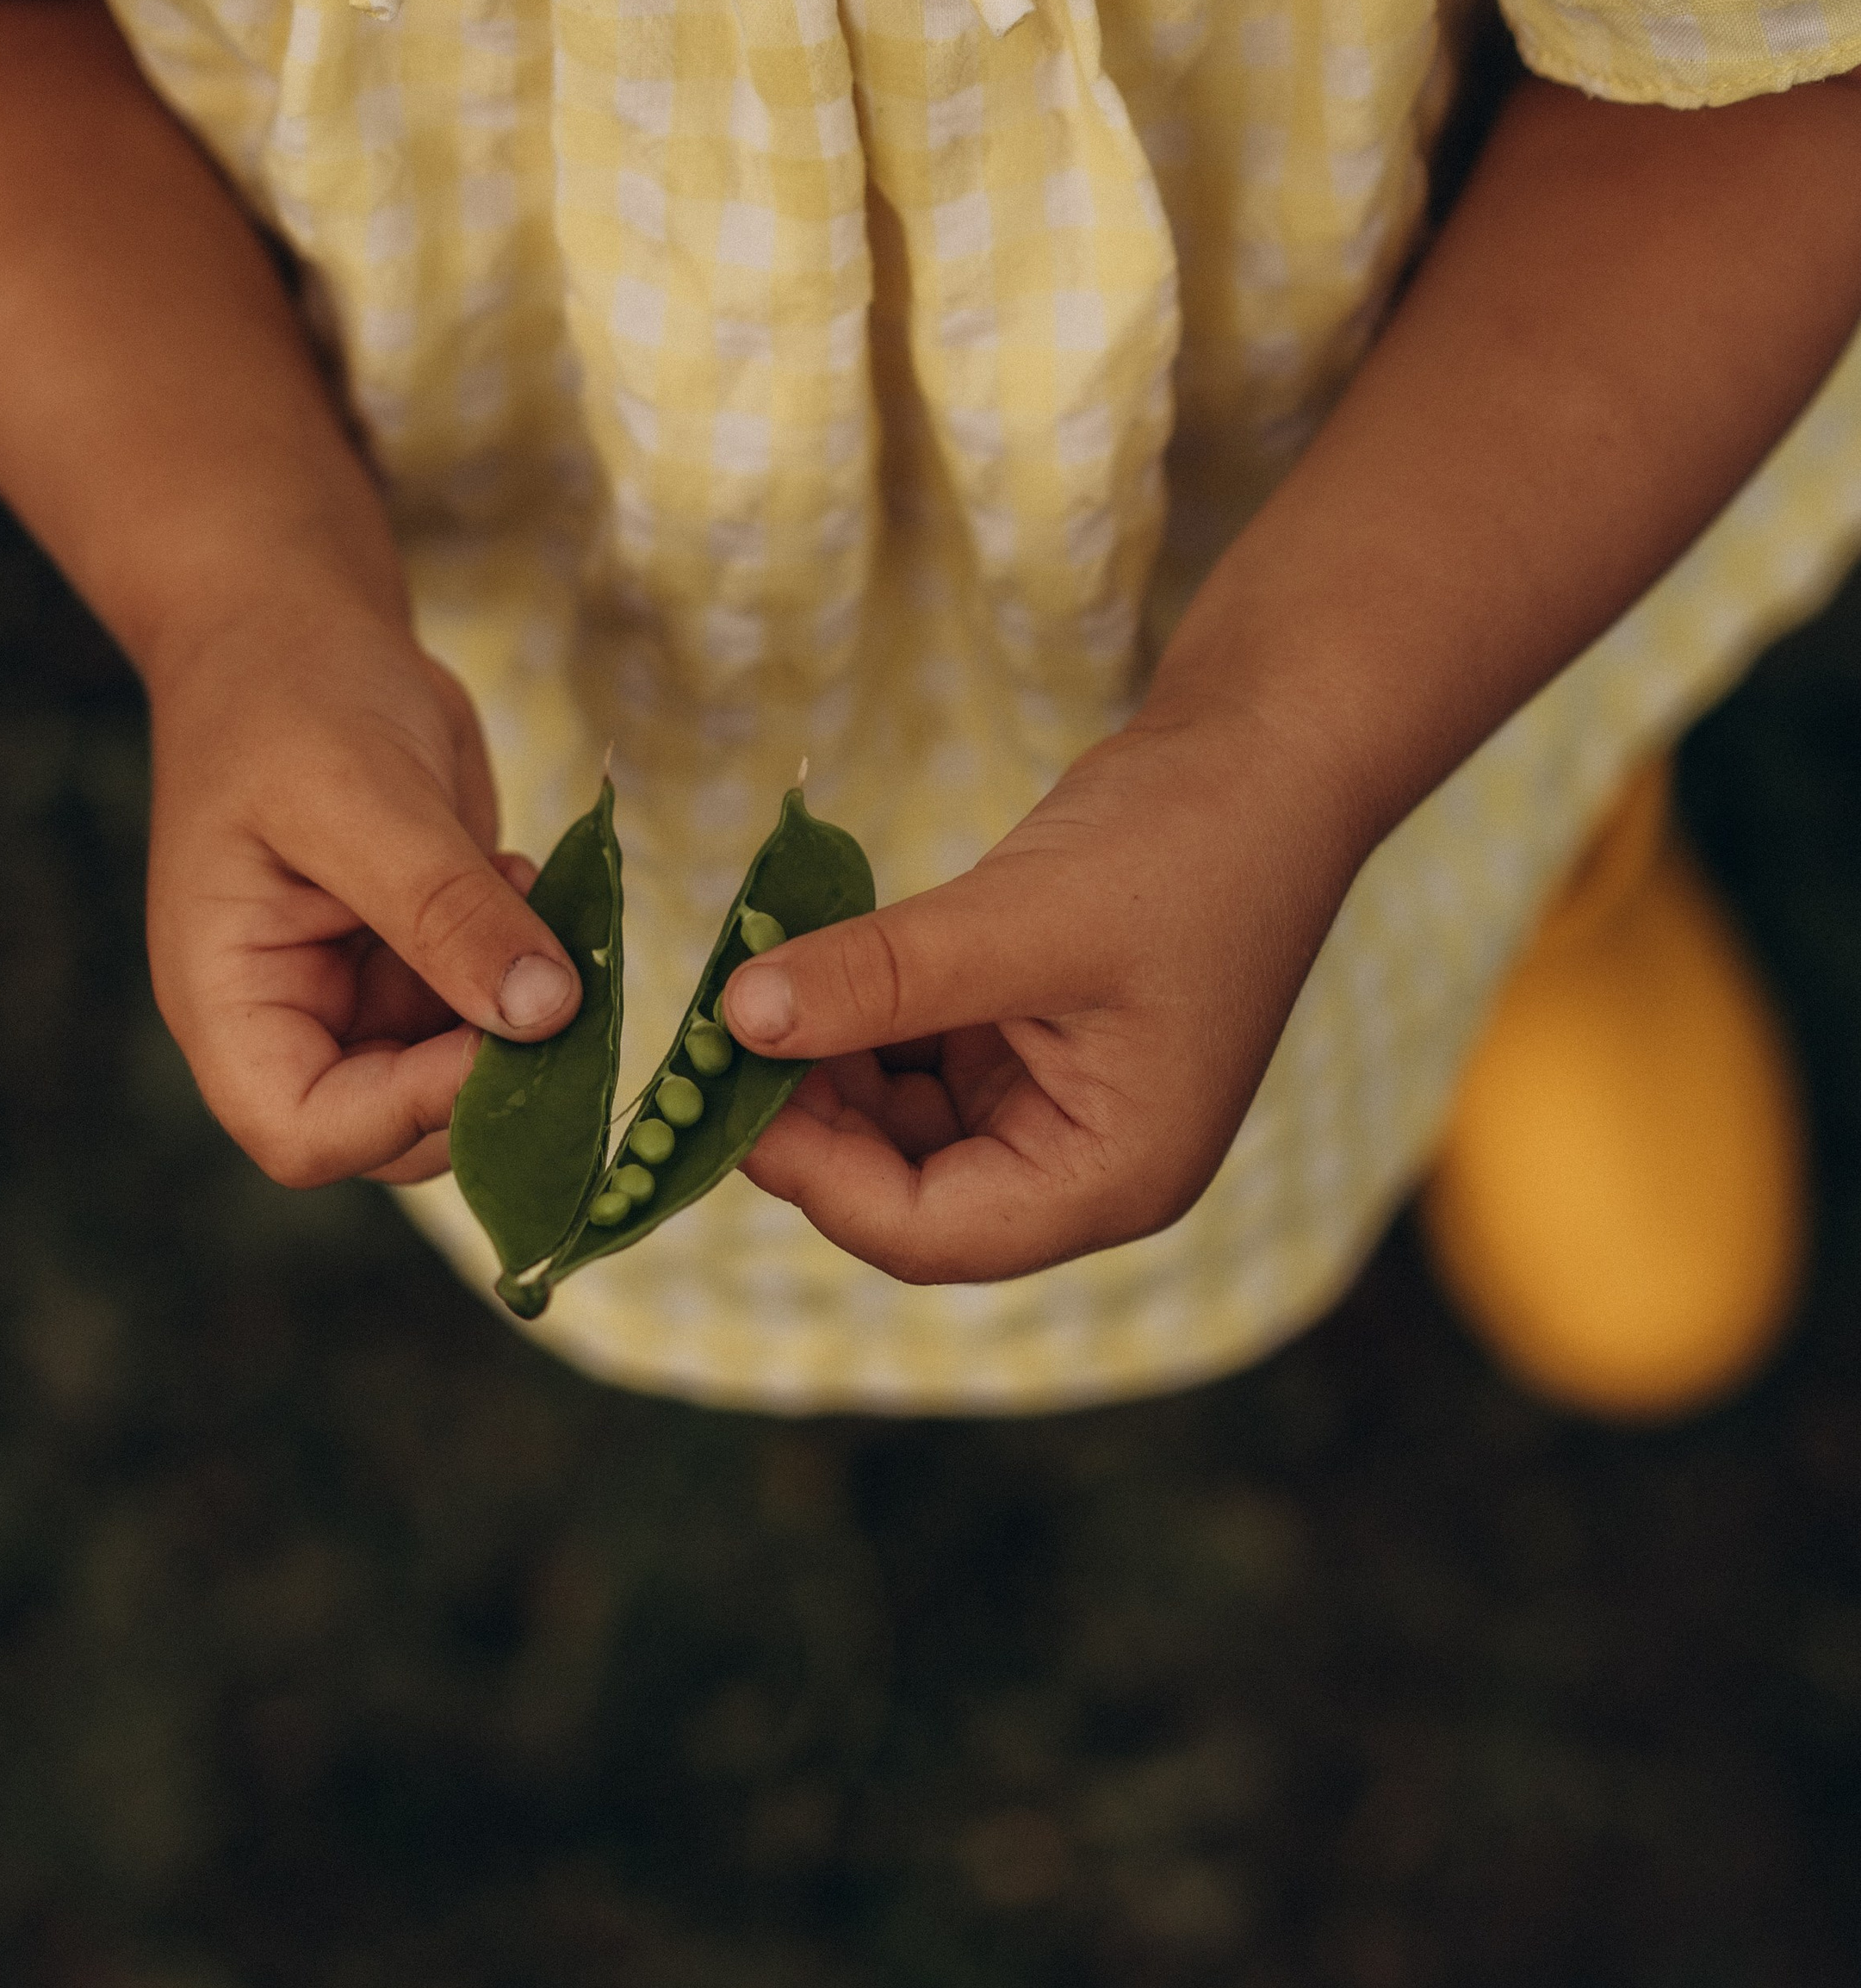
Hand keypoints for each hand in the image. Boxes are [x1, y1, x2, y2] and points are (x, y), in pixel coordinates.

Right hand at [144, 586, 580, 1188]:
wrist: (295, 626)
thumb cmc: (291, 697)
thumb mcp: (361, 799)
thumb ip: (444, 911)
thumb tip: (544, 1014)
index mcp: (230, 1002)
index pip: (305, 1134)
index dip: (409, 1115)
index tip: (501, 1034)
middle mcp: (292, 1021)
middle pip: (394, 1131)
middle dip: (487, 1075)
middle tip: (560, 980)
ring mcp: (359, 999)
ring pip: (461, 1080)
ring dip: (522, 1017)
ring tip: (519, 890)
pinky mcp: (421, 964)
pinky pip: (492, 1011)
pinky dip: (530, 967)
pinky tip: (518, 876)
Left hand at [726, 698, 1367, 1282]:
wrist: (1271, 755)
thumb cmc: (1185, 845)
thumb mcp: (1019, 919)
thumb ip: (879, 978)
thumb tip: (735, 1020)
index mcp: (1112, 1177)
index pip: (927, 1233)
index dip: (815, 1175)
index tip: (721, 1088)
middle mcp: (1083, 1164)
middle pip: (902, 1189)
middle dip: (808, 1116)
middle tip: (716, 1030)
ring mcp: (1056, 1104)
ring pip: (897, 1124)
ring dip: (822, 1061)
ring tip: (751, 981)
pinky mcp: (1030, 1041)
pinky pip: (915, 1058)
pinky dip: (857, 1017)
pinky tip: (809, 958)